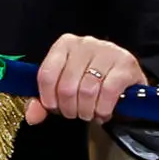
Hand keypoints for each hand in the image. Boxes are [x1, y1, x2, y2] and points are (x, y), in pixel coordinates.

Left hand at [23, 35, 146, 124]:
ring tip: (89, 113)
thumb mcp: (64, 89)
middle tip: (75, 114)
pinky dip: (103, 109)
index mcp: (65, 44)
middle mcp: (86, 43)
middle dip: (69, 109)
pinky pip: (108, 92)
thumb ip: (43, 102)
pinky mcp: (126, 64)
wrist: (126, 82)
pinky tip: (102, 112)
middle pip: (67, 86)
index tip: (55, 108)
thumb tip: (32, 116)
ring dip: (86, 111)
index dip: (48, 99)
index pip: (47, 75)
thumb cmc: (90, 83)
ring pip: (87, 91)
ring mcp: (108, 51)